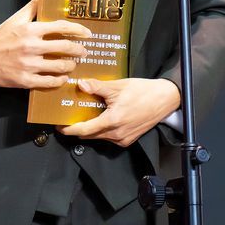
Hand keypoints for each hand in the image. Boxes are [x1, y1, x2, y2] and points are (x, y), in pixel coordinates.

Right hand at [0, 0, 91, 89]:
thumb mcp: (15, 19)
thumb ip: (32, 7)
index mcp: (30, 30)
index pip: (61, 27)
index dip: (77, 30)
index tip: (87, 33)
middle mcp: (31, 47)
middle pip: (65, 47)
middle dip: (79, 50)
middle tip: (84, 51)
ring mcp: (29, 65)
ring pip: (60, 66)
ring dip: (71, 65)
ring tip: (74, 64)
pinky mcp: (25, 80)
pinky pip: (49, 81)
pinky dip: (60, 79)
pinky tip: (63, 77)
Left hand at [57, 77, 180, 146]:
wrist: (165, 99)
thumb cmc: (143, 91)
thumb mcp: (118, 86)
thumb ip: (98, 87)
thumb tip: (81, 85)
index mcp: (112, 122)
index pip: (84, 130)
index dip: (69, 130)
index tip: (59, 126)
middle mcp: (116, 134)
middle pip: (90, 135)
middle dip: (77, 129)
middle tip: (68, 118)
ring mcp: (123, 139)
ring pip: (99, 137)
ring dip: (90, 129)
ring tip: (82, 116)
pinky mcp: (128, 139)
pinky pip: (109, 137)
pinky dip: (101, 129)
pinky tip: (99, 117)